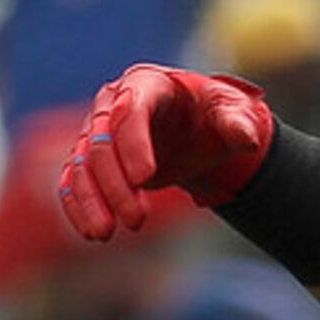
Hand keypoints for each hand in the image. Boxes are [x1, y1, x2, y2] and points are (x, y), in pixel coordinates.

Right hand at [58, 65, 273, 240]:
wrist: (198, 129)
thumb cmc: (215, 115)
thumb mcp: (236, 111)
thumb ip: (240, 122)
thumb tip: (246, 138)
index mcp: (147, 85)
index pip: (131, 110)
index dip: (134, 144)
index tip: (145, 179)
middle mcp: (114, 103)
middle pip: (102, 142)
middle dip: (116, 184)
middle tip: (137, 221)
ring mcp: (98, 131)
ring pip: (83, 164)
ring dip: (92, 200)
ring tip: (104, 234)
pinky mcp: (91, 157)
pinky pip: (74, 179)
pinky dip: (78, 205)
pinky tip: (90, 232)